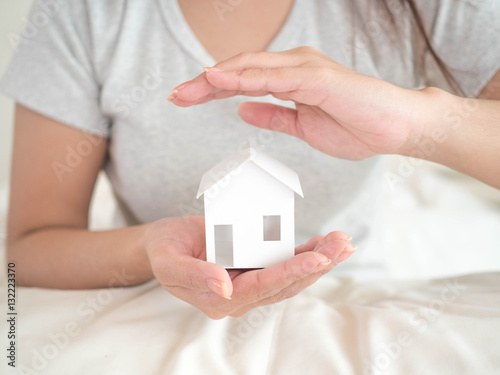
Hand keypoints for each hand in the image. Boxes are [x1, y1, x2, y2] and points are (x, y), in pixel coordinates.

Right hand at [144, 216, 355, 318]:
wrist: (165, 243)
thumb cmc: (164, 250)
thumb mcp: (168, 263)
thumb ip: (194, 276)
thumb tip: (226, 287)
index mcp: (220, 300)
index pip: (263, 287)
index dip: (291, 272)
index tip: (318, 258)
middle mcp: (241, 295)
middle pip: (286, 283)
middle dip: (317, 264)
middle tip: (343, 245)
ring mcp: (250, 281)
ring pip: (292, 275)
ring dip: (319, 259)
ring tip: (344, 243)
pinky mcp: (255, 266)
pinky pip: (285, 261)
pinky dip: (307, 253)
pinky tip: (326, 244)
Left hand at [169, 46, 429, 159]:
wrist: (394, 129)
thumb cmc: (355, 127)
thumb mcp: (302, 126)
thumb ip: (273, 115)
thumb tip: (240, 110)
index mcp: (290, 78)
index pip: (242, 80)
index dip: (212, 89)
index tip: (186, 99)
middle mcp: (294, 67)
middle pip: (239, 71)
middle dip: (204, 84)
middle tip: (175, 96)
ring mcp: (305, 69)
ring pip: (251, 69)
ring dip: (216, 78)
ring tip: (187, 89)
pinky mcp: (316, 78)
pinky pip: (273, 77)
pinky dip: (244, 78)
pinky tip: (219, 81)